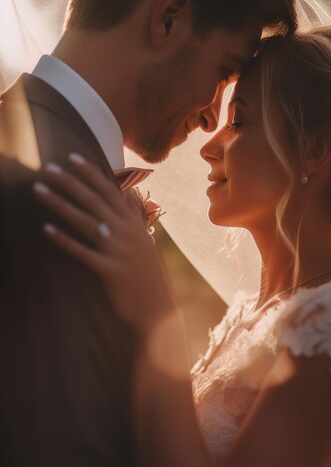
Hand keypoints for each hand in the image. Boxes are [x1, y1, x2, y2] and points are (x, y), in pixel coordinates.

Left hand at [33, 154, 172, 328]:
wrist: (156, 309)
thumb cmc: (145, 273)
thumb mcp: (143, 240)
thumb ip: (132, 216)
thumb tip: (125, 191)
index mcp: (134, 223)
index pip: (111, 190)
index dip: (91, 173)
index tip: (71, 157)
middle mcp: (127, 233)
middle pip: (94, 200)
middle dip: (70, 181)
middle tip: (47, 167)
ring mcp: (119, 251)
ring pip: (85, 222)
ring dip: (60, 204)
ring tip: (38, 190)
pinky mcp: (110, 271)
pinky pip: (83, 252)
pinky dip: (64, 240)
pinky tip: (46, 229)